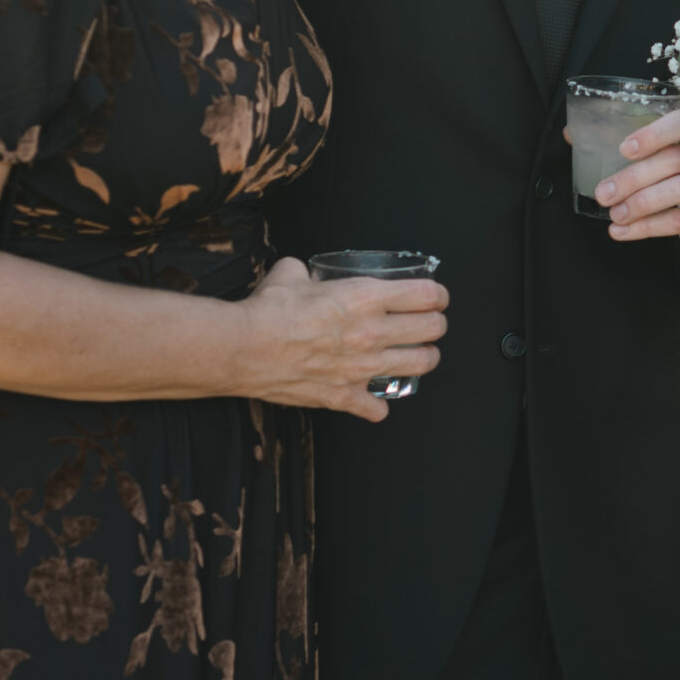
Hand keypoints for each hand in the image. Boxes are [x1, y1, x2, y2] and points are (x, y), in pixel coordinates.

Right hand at [239, 257, 448, 422]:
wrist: (242, 348)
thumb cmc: (267, 310)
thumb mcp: (292, 273)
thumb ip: (308, 272)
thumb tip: (306, 274)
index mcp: (366, 297)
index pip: (427, 295)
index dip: (437, 294)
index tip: (434, 297)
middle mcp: (372, 332)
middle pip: (432, 329)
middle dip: (436, 324)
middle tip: (430, 324)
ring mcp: (362, 367)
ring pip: (420, 365)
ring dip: (423, 358)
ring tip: (418, 355)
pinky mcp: (343, 395)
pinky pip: (377, 408)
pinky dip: (377, 405)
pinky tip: (374, 399)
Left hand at [578, 106, 679, 253]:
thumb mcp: (679, 151)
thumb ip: (638, 142)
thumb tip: (573, 135)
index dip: (655, 134)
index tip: (624, 149)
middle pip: (677, 159)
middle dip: (635, 177)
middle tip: (603, 192)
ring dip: (642, 203)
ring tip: (614, 214)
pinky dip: (649, 227)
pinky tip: (625, 231)